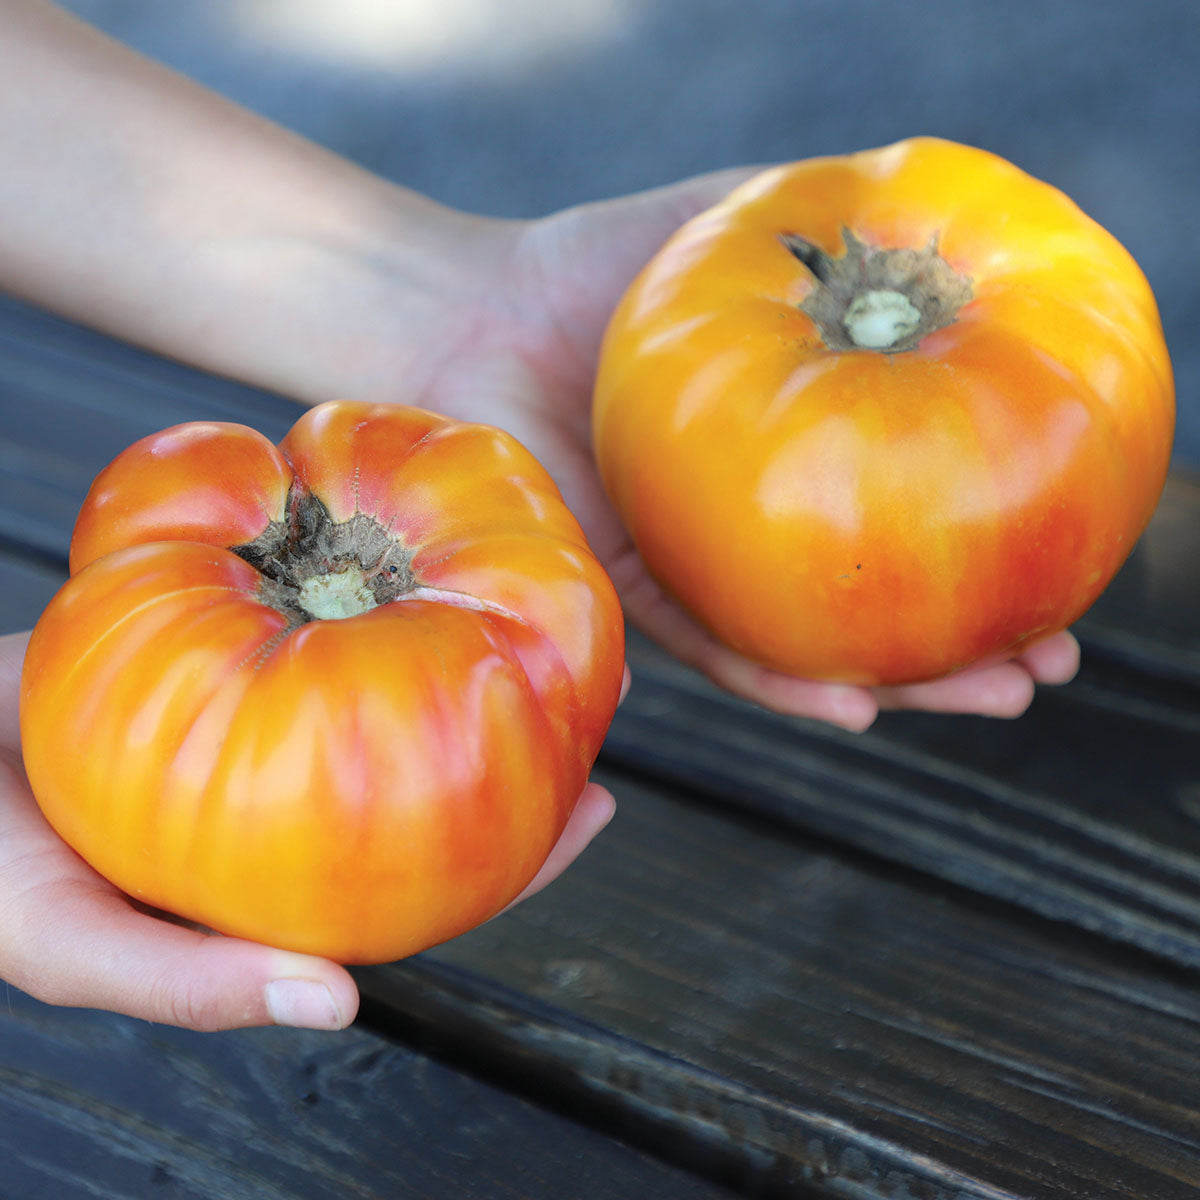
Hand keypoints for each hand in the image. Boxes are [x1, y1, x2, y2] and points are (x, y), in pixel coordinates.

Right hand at [0, 632, 615, 1029]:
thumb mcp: (70, 944)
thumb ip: (192, 985)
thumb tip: (340, 1004)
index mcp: (277, 888)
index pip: (423, 886)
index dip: (515, 862)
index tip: (595, 810)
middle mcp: (285, 810)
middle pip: (426, 784)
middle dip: (518, 748)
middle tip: (605, 688)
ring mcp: (263, 724)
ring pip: (384, 697)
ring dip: (461, 662)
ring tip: (545, 618)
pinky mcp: (232, 654)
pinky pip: (323, 632)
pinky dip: (375, 608)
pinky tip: (421, 571)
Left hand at [397, 173, 1081, 730]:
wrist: (467, 318)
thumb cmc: (587, 269)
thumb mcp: (725, 229)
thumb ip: (817, 223)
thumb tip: (925, 215)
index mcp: (781, 463)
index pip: (898, 520)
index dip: (982, 546)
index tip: (1063, 571)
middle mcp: (741, 535)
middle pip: (864, 608)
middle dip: (960, 647)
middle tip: (1044, 665)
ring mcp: (685, 575)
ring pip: (801, 651)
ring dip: (897, 686)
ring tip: (988, 697)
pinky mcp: (620, 595)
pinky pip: (705, 648)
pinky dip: (778, 678)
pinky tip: (854, 703)